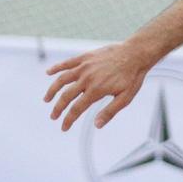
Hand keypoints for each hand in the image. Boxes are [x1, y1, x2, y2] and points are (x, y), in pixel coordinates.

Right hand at [43, 39, 157, 129]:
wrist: (135, 54)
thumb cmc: (132, 77)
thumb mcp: (125, 98)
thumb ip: (110, 111)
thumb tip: (97, 125)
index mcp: (96, 90)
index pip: (76, 109)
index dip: (68, 120)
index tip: (63, 127)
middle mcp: (87, 78)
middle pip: (66, 96)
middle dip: (58, 108)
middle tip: (53, 117)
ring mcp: (84, 66)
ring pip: (62, 79)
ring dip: (52, 90)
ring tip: (46, 99)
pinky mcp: (85, 57)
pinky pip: (67, 63)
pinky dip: (57, 68)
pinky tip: (48, 72)